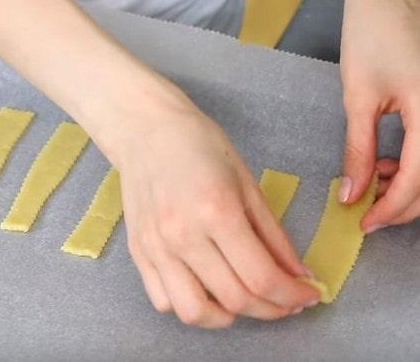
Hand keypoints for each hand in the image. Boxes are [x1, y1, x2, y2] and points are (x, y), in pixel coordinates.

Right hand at [102, 91, 319, 327]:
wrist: (145, 130)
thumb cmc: (199, 146)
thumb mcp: (248, 183)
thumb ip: (274, 235)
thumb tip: (298, 275)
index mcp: (216, 211)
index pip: (262, 277)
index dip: (292, 295)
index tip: (308, 295)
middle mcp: (182, 235)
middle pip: (234, 299)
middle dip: (271, 309)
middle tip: (286, 301)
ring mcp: (156, 247)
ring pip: (193, 312)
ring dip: (227, 318)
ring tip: (243, 302)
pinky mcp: (138, 252)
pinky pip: (163, 300)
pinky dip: (190, 305)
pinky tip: (206, 288)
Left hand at [339, 0, 419, 231]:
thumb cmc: (373, 34)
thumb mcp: (359, 98)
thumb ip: (359, 150)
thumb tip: (353, 194)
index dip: (392, 208)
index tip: (364, 223)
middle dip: (403, 201)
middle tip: (366, 207)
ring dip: (410, 183)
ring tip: (372, 177)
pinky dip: (416, 162)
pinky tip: (388, 160)